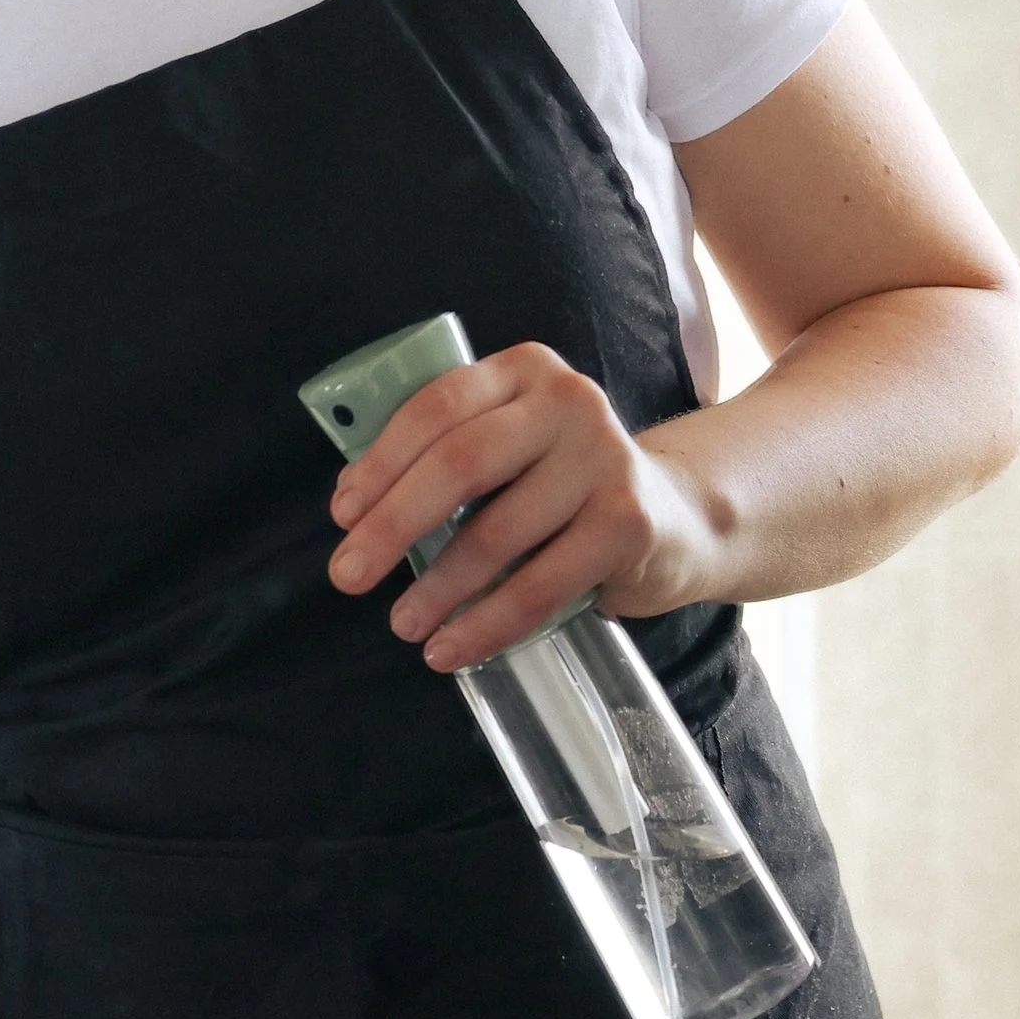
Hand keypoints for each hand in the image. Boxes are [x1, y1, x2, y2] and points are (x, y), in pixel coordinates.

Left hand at [324, 340, 717, 672]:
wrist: (677, 517)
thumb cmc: (565, 483)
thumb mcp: (513, 446)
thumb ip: (448, 454)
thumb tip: (354, 503)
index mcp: (525, 370)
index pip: (437, 407)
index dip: (381, 463)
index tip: (342, 514)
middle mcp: (570, 401)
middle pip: (459, 463)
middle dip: (393, 526)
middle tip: (349, 575)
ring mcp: (605, 459)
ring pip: (495, 534)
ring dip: (437, 589)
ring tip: (403, 624)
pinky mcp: (628, 522)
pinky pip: (538, 586)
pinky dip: (486, 625)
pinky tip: (451, 648)